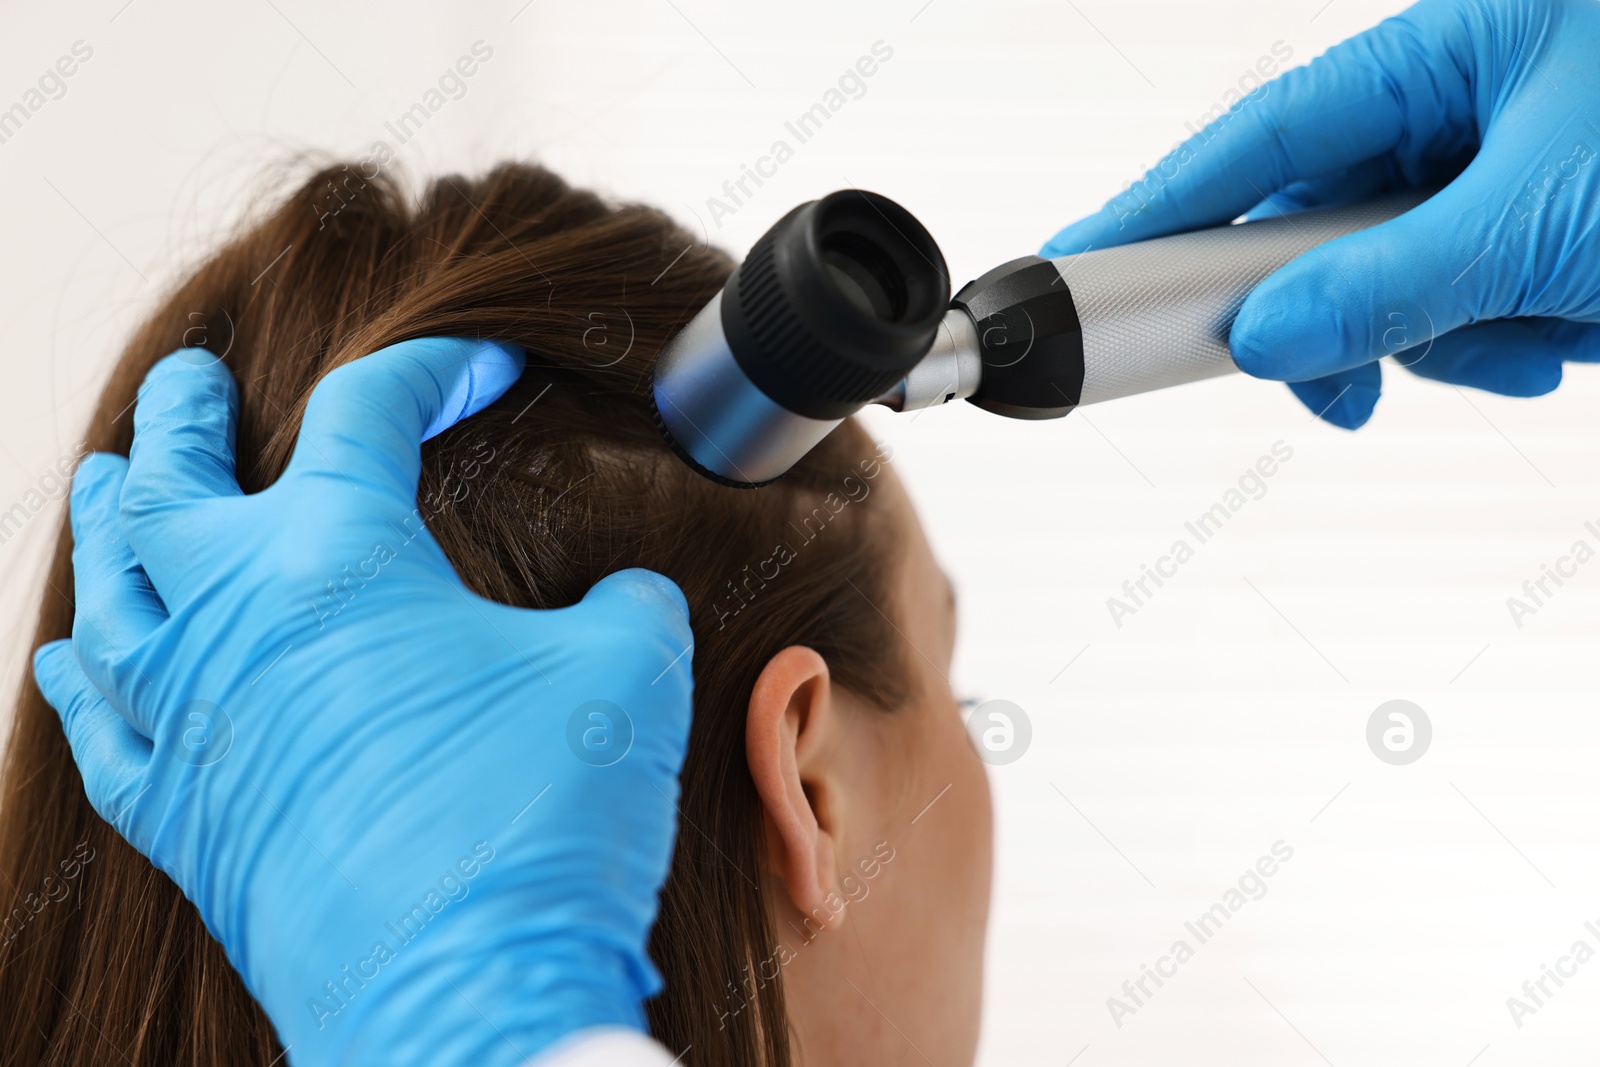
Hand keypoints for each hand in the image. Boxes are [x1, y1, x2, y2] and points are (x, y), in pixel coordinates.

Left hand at [32, 339, 695, 1064]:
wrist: (469, 998)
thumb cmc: (540, 820)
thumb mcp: (629, 671)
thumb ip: (626, 601)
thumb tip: (621, 597)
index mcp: (339, 560)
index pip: (366, 410)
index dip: (433, 368)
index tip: (482, 367)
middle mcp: (235, 623)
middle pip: (176, 482)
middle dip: (187, 416)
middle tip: (195, 378)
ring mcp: (188, 722)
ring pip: (112, 591)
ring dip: (115, 524)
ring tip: (116, 483)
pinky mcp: (177, 818)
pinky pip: (96, 726)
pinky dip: (83, 679)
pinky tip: (77, 657)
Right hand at [1041, 0, 1599, 427]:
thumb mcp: (1544, 216)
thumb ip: (1390, 281)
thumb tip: (1269, 338)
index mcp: (1444, 57)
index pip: (1258, 138)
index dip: (1159, 203)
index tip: (1081, 260)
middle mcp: (1462, 109)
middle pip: (1318, 227)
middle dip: (1337, 316)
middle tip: (1335, 382)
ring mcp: (1503, 174)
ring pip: (1397, 283)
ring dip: (1449, 336)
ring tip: (1538, 335)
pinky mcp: (1543, 232)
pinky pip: (1471, 303)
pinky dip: (1507, 339)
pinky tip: (1568, 330)